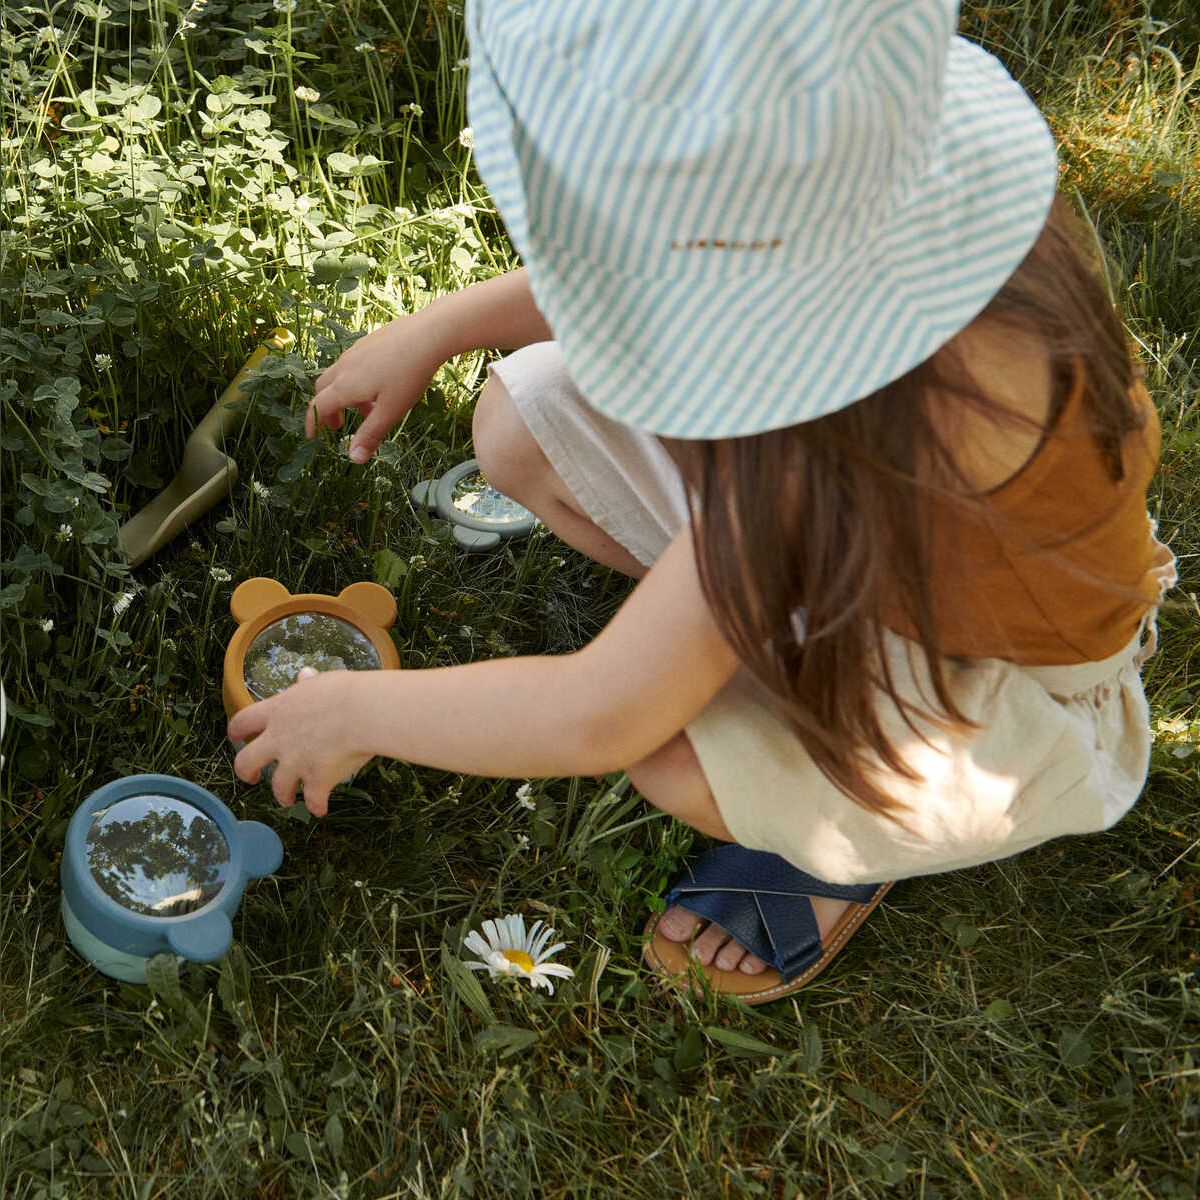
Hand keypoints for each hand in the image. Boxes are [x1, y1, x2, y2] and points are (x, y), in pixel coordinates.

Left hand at [228, 669, 371, 816]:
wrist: (365, 712)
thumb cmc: (347, 692)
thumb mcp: (322, 683)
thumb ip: (308, 685)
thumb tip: (305, 675)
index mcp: (278, 712)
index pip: (243, 721)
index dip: (236, 731)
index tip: (236, 737)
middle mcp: (279, 739)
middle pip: (246, 762)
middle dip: (246, 772)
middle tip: (252, 777)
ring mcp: (296, 763)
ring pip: (279, 787)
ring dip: (283, 794)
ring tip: (289, 798)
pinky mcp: (317, 780)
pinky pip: (314, 800)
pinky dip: (317, 806)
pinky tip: (321, 808)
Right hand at [308, 310, 448, 461]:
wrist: (429, 333)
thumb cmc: (409, 375)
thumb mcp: (391, 411)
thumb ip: (370, 434)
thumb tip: (354, 458)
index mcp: (345, 385)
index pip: (318, 406)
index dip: (314, 423)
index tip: (314, 436)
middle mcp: (344, 366)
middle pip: (323, 389)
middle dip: (327, 410)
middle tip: (340, 426)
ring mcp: (356, 351)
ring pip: (339, 376)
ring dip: (346, 396)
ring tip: (370, 409)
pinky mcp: (369, 341)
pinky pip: (353, 364)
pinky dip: (356, 381)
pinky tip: (381, 386)